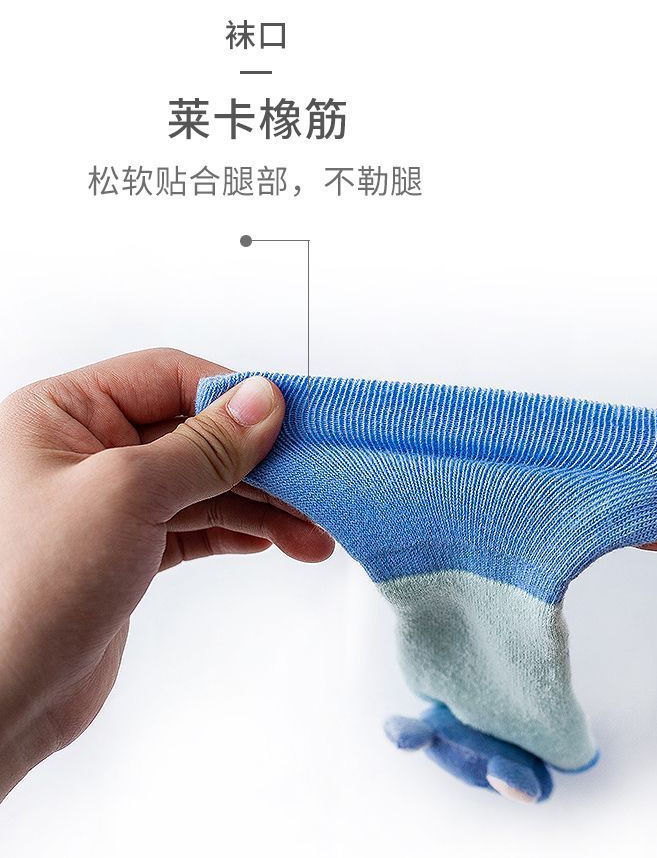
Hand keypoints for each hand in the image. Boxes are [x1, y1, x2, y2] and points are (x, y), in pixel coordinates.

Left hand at [0, 348, 333, 799]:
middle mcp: (86, 451)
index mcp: (63, 414)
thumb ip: (203, 446)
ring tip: (311, 530)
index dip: (232, 395)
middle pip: (195, 433)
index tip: (289, 418)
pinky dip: (238, 530)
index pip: (167, 377)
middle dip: (259, 462)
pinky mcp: (130, 549)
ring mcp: (110, 503)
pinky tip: (273, 540)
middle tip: (314, 481)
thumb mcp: (124, 495)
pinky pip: (197, 524)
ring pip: (204, 484)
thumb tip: (262, 400)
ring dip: (262, 505)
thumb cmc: (23, 593)